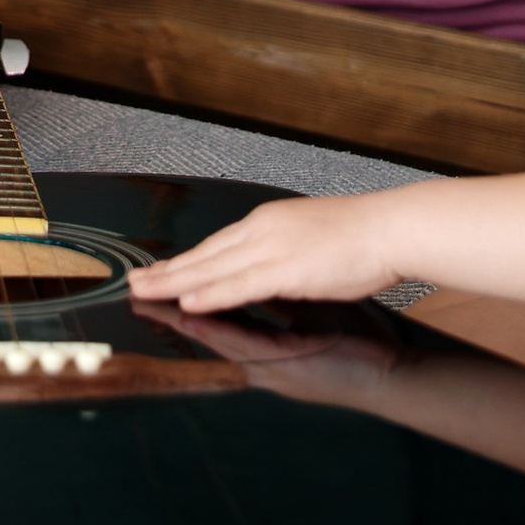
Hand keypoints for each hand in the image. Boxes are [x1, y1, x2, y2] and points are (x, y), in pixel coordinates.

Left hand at [128, 193, 392, 316]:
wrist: (391, 228)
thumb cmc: (361, 236)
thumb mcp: (308, 238)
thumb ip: (281, 255)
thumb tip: (266, 273)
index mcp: (267, 222)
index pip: (216, 244)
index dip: (185, 260)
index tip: (159, 270)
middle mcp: (262, 230)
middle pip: (204, 255)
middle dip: (167, 271)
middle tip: (134, 283)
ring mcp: (273, 249)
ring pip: (213, 270)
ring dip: (175, 283)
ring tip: (145, 293)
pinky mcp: (287, 270)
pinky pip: (241, 285)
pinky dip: (211, 295)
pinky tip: (188, 302)